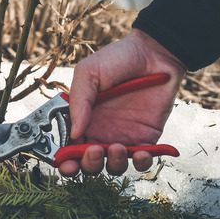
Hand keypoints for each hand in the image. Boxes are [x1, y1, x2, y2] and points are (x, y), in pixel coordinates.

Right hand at [58, 28, 185, 175]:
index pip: (70, 147)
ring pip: (114, 165)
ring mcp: (124, 136)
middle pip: (89, 163)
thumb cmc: (118, 58)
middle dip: (88, 165)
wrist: (154, 53)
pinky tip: (140, 152)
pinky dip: (141, 163)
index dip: (65, 160)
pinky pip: (142, 160)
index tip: (66, 162)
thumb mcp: (89, 72)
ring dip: (113, 163)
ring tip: (116, 148)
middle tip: (93, 151)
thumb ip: (78, 100)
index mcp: (83, 119)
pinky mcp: (147, 138)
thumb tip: (73, 133)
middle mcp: (101, 131)